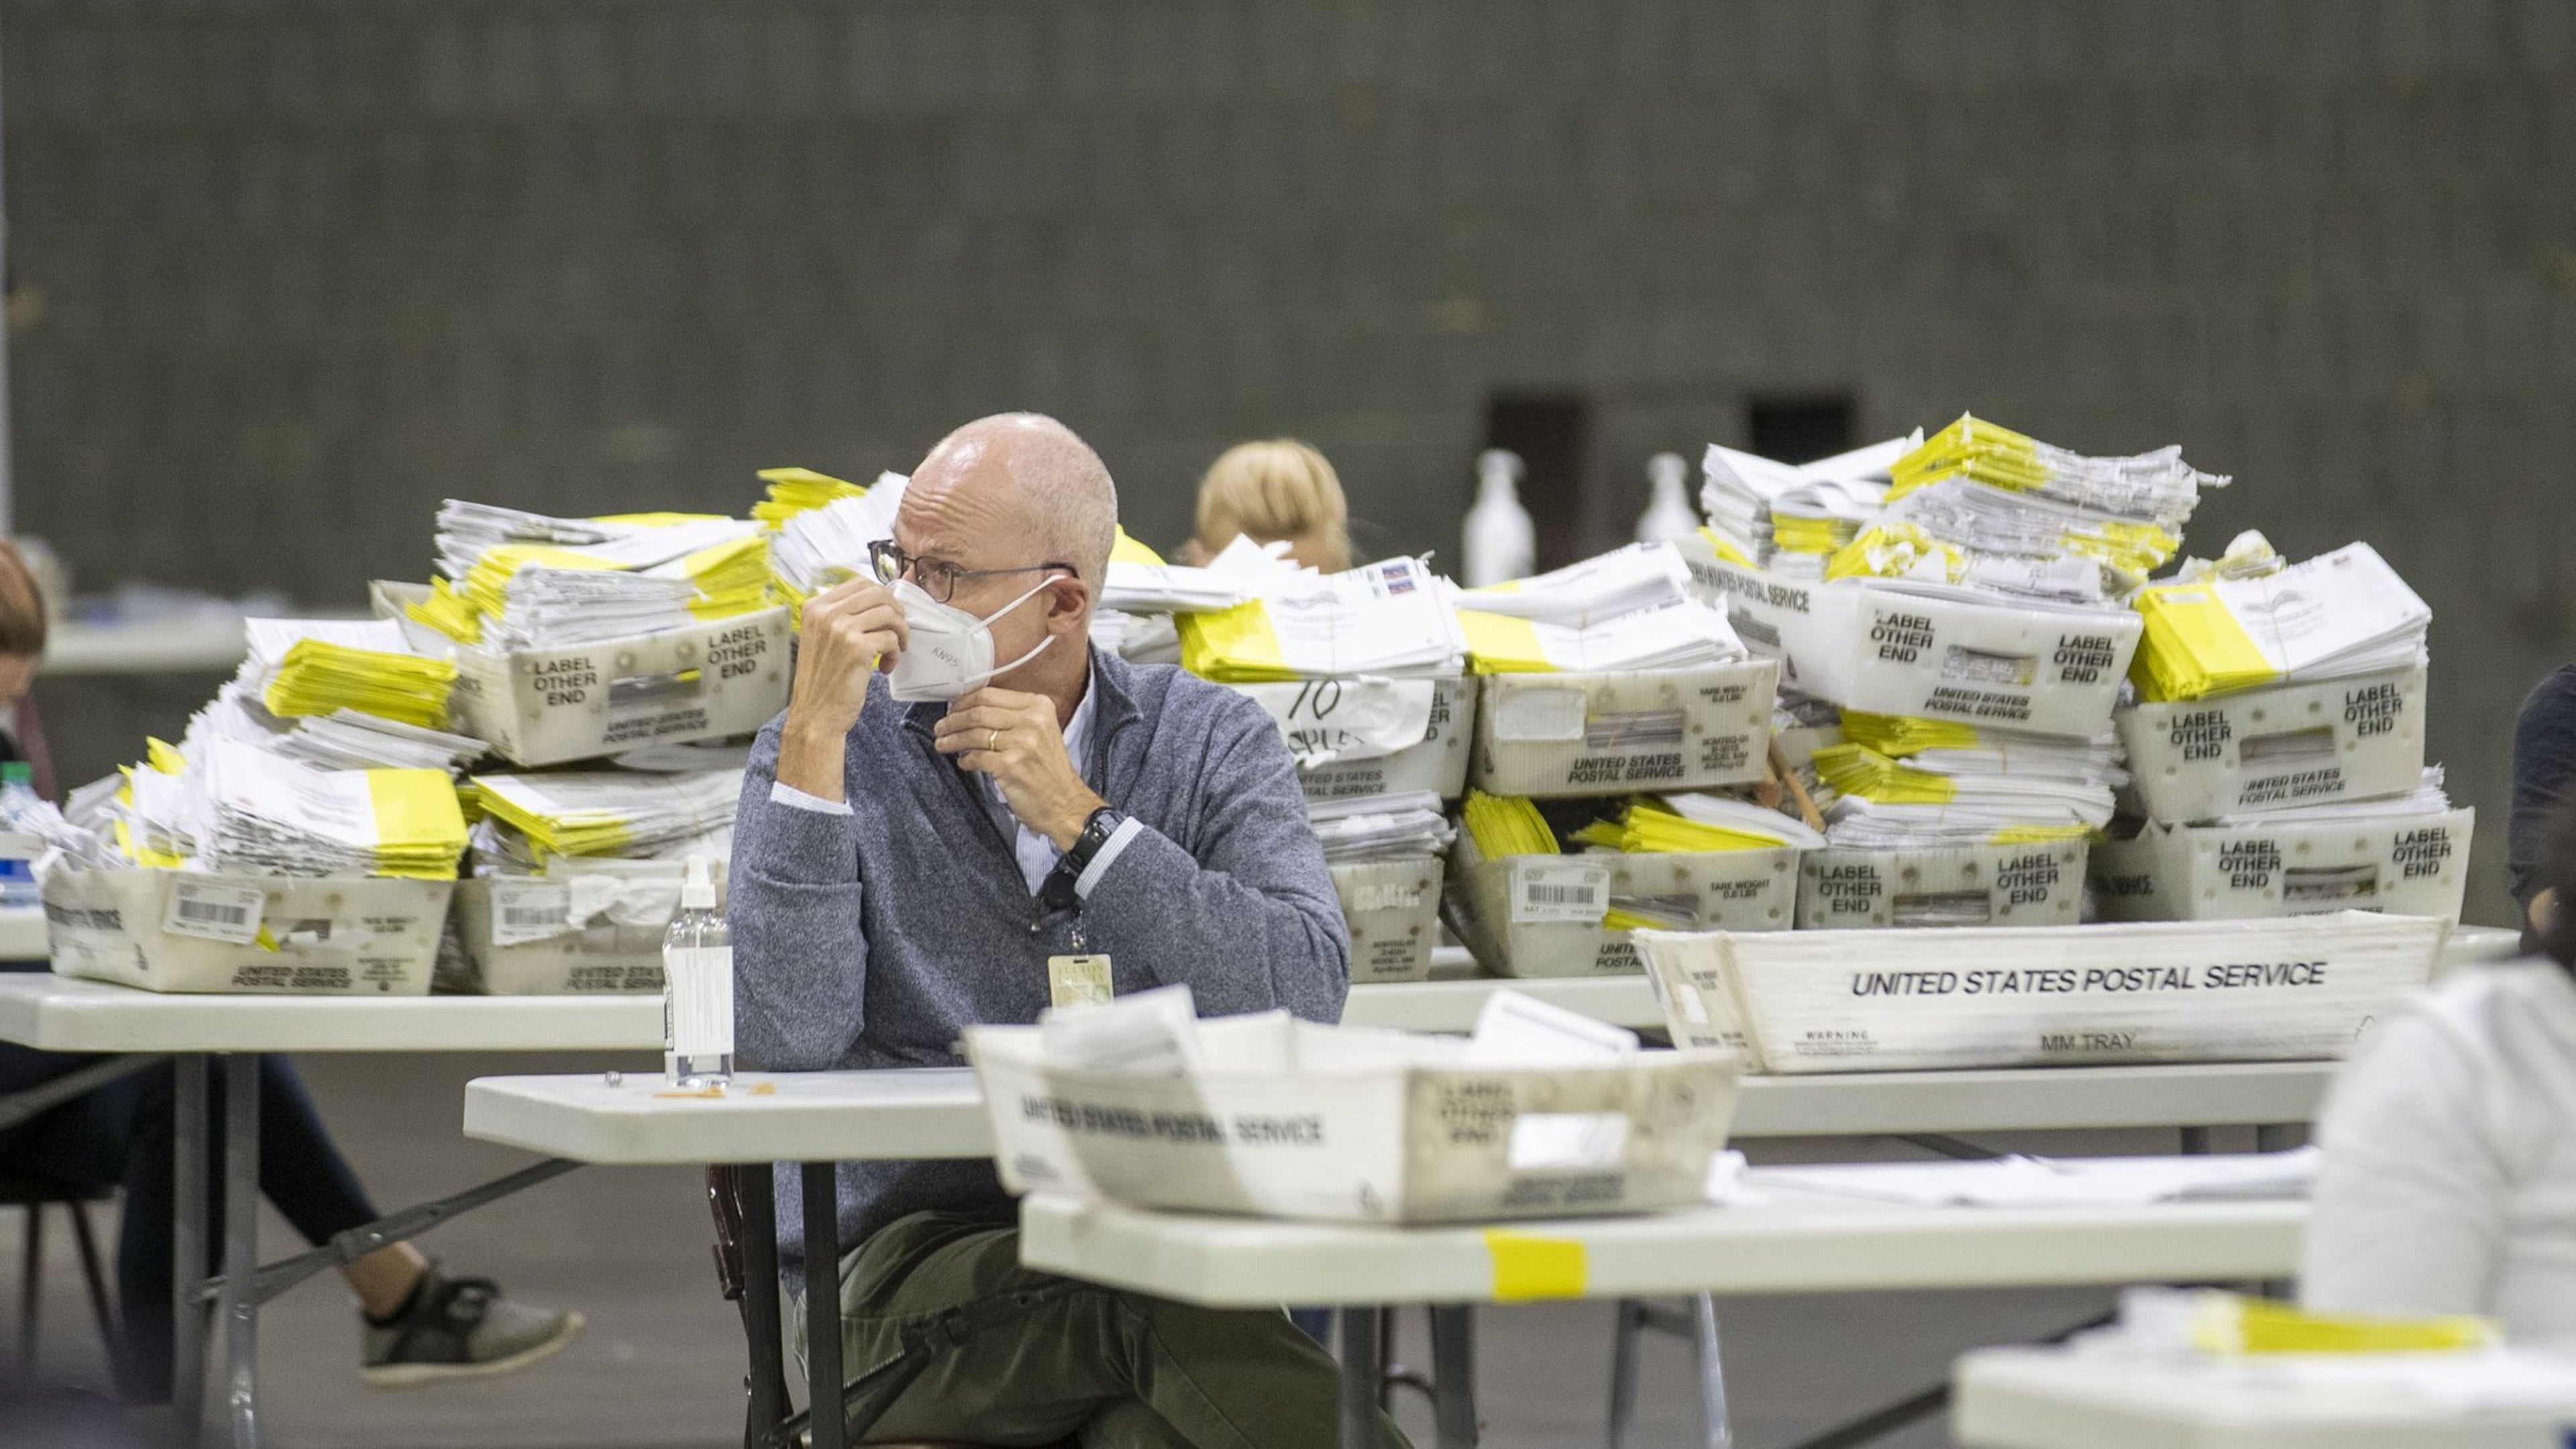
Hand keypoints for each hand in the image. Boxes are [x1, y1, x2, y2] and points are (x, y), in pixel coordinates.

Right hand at [778, 577, 907, 799]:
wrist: (815, 716)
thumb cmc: (823, 680)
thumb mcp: (823, 639)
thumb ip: (842, 616)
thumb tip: (881, 599)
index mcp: (815, 607)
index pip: (859, 582)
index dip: (882, 596)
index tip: (888, 615)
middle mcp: (825, 613)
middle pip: (877, 592)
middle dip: (896, 610)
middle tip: (898, 631)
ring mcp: (840, 628)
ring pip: (889, 613)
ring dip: (899, 631)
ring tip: (894, 650)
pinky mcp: (857, 648)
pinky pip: (891, 638)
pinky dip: (895, 653)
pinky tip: (885, 667)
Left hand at [933, 686, 1105, 848]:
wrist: (1066, 804)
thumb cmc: (1049, 770)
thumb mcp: (1040, 731)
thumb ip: (1013, 717)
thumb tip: (970, 710)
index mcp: (1039, 706)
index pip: (990, 695)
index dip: (964, 702)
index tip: (952, 710)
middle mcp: (1032, 721)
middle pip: (978, 712)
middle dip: (953, 720)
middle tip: (940, 728)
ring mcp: (1022, 743)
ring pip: (973, 734)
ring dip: (952, 740)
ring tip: (942, 744)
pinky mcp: (1010, 765)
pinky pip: (975, 757)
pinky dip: (965, 760)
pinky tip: (963, 763)